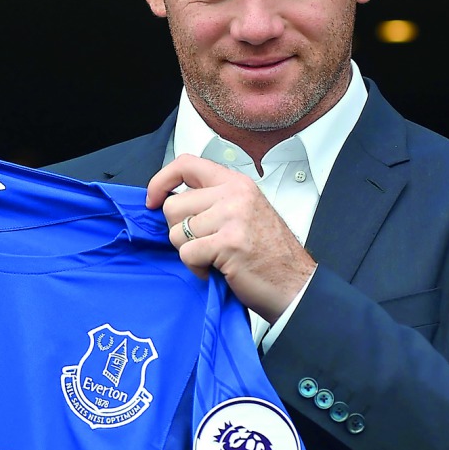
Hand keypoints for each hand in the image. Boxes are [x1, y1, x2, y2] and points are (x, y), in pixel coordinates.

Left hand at [145, 154, 315, 322]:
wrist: (295, 285)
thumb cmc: (269, 254)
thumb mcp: (244, 213)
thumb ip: (213, 201)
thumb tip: (170, 202)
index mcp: (236, 183)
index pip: (186, 164)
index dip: (161, 181)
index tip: (153, 199)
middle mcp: (235, 194)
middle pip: (173, 206)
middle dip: (180, 232)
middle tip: (203, 244)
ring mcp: (232, 217)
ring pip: (177, 232)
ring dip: (189, 252)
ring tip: (213, 258)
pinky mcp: (228, 243)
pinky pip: (187, 253)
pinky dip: (196, 268)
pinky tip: (216, 270)